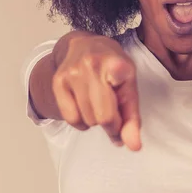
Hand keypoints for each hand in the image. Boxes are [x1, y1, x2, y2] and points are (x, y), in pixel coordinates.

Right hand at [52, 35, 140, 150]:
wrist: (85, 45)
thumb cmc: (113, 67)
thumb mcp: (130, 86)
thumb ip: (133, 118)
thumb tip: (134, 147)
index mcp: (115, 64)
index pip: (116, 97)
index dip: (120, 116)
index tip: (121, 108)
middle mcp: (91, 66)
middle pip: (102, 118)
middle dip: (111, 124)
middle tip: (115, 114)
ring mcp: (72, 73)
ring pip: (86, 120)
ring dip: (96, 121)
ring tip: (99, 104)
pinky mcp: (57, 81)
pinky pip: (70, 118)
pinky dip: (81, 121)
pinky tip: (85, 107)